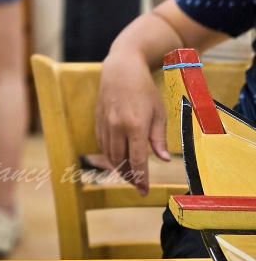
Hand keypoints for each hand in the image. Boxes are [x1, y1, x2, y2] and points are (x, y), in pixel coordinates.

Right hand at [95, 52, 169, 194]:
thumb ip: (158, 138)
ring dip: (118, 167)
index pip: (137, 160)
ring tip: (129, 174)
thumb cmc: (144, 89)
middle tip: (138, 185)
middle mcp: (117, 127)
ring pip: (109, 154)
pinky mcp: (97, 120)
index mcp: (135, 126)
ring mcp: (105, 123)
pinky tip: (117, 158)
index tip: (144, 192)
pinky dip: (109, 155)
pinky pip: (102, 144)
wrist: (121, 69)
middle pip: (120, 161)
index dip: (141, 179)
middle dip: (129, 176)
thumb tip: (163, 159)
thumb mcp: (158, 112)